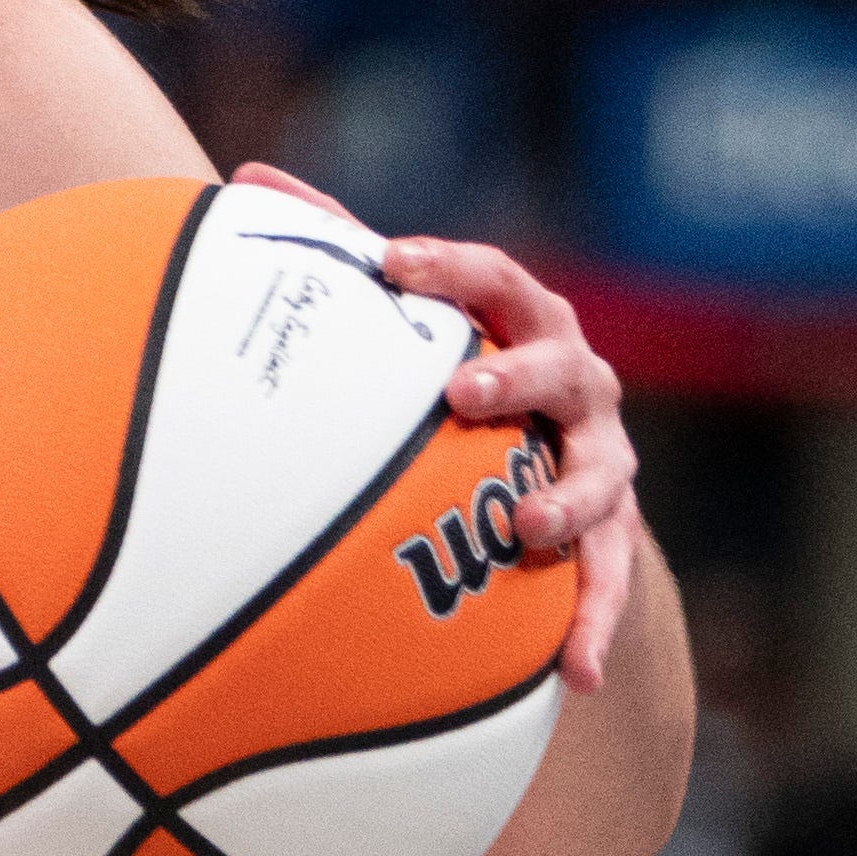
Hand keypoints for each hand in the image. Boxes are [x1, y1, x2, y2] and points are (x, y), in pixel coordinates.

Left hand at [379, 225, 643, 688]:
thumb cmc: (460, 379)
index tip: (396, 263)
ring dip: (565, 500)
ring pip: (597, 477)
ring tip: (525, 527)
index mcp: (524, 322)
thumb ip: (340, 251)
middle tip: (466, 392)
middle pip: (559, 367)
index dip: (450, 269)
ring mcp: (602, 460)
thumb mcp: (408, 321)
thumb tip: (243, 179)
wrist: (550, 469)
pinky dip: (595, 626)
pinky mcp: (613, 536)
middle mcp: (576, 383)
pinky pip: (610, 582)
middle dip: (517, 377)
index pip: (495, 280)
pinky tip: (574, 675)